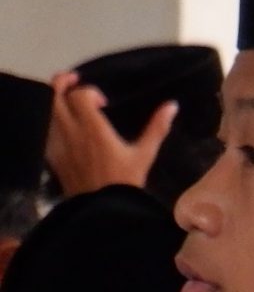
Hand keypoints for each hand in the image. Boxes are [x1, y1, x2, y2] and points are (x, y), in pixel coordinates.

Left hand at [46, 75, 171, 196]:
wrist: (102, 209)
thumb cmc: (125, 182)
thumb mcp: (145, 155)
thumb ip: (156, 128)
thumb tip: (172, 106)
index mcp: (94, 129)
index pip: (80, 95)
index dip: (90, 92)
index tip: (103, 103)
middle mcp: (71, 131)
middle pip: (54, 95)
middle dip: (62, 83)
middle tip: (74, 82)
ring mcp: (57, 142)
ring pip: (44, 108)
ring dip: (53, 98)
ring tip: (65, 99)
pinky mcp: (51, 153)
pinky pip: (43, 127)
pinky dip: (48, 118)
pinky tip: (60, 122)